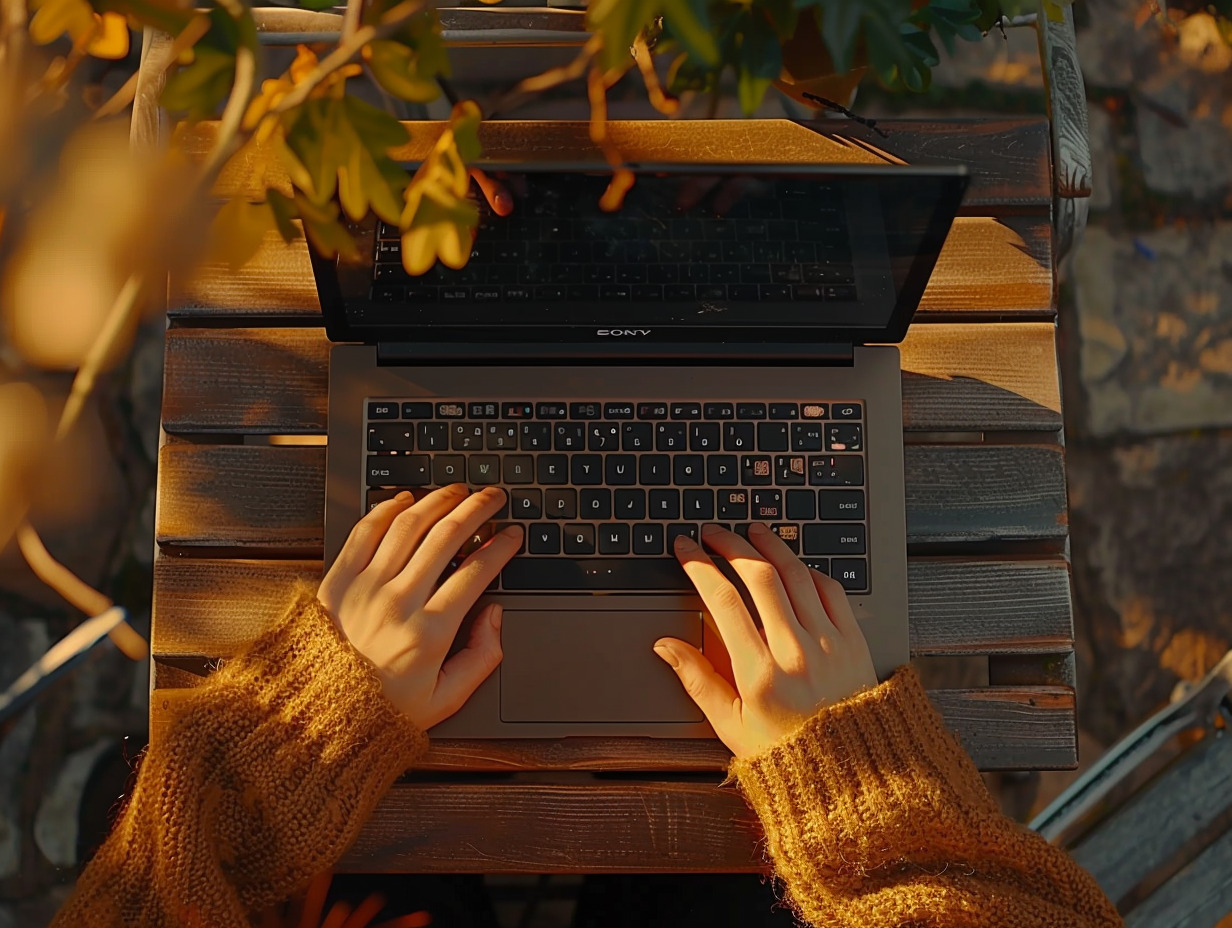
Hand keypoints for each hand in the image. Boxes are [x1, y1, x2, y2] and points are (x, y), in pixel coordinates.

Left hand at [317, 485, 521, 729]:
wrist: (318, 713)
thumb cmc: (382, 708)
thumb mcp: (445, 700)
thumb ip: (481, 659)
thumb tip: (495, 616)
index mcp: (430, 633)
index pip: (475, 573)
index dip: (500, 547)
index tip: (512, 535)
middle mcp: (398, 603)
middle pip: (446, 538)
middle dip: (477, 510)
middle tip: (493, 497)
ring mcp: (365, 588)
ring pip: (408, 526)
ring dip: (438, 501)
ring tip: (457, 491)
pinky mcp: (337, 580)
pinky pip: (365, 531)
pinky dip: (388, 509)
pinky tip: (407, 500)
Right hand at [655, 523, 877, 757]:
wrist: (853, 774)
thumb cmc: (788, 754)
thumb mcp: (731, 725)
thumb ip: (697, 680)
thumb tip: (666, 647)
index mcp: (758, 673)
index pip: (722, 600)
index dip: (699, 566)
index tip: (686, 549)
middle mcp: (794, 651)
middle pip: (759, 576)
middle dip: (731, 545)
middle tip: (714, 532)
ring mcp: (828, 641)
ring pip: (796, 574)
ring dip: (770, 546)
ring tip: (752, 532)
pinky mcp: (853, 640)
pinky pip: (831, 589)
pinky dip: (808, 570)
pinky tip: (793, 564)